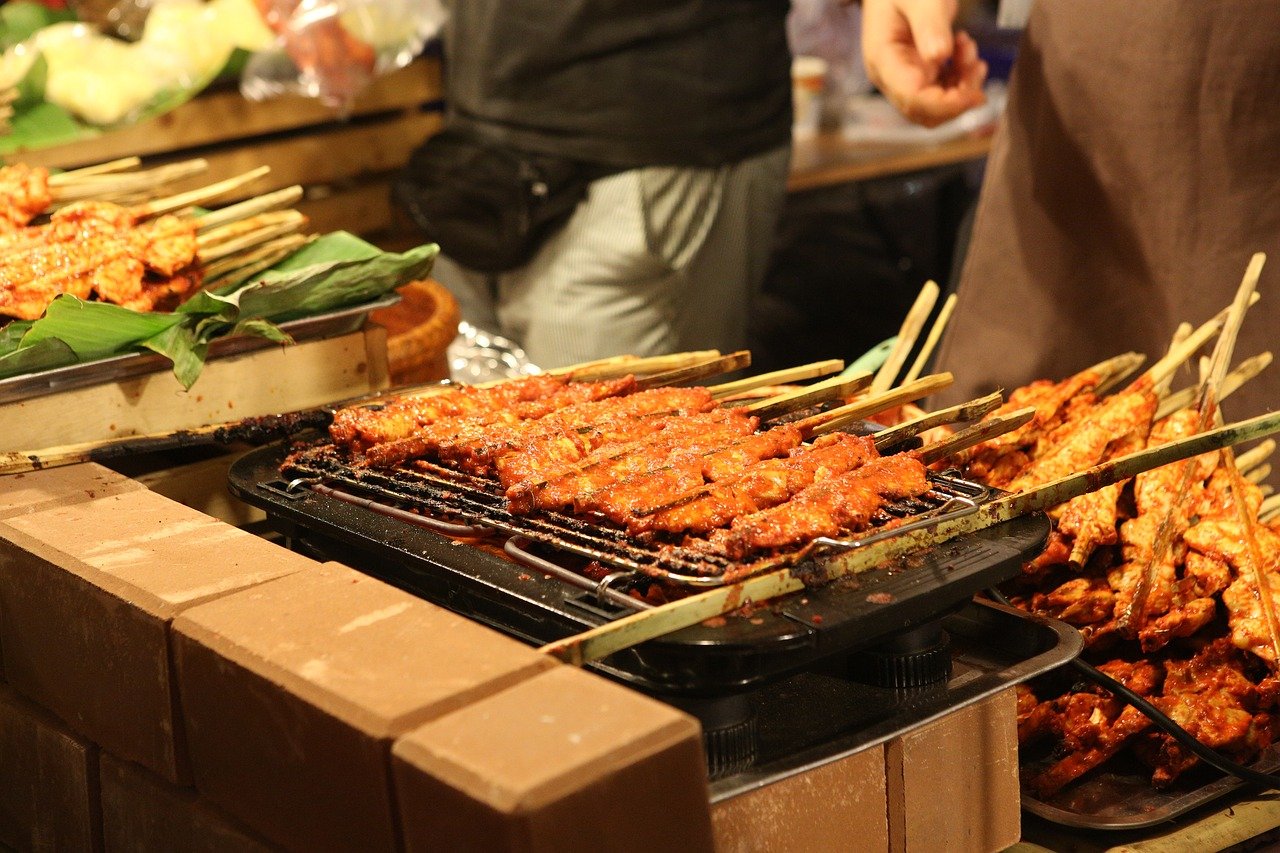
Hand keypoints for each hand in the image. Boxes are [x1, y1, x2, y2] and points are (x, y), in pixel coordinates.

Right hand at [861, 0, 987, 127]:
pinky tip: (966, 51)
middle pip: (924, 112)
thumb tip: (939, 56)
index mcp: (884, 60)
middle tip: (977, 65)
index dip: (944, 104)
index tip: (974, 93)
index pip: (912, 99)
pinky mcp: (919, 74)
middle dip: (957, 98)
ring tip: (969, 48)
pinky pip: (943, 92)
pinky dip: (962, 78)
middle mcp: (891, 77)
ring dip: (962, 86)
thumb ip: (929, 24)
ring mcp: (905, 78)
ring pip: (936, 106)